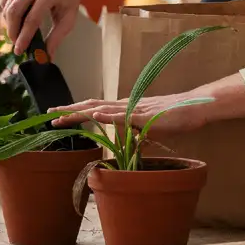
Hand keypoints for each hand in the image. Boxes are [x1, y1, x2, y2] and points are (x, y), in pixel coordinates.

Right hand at [0, 0, 116, 54]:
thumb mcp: (69, 17)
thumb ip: (57, 37)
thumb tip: (46, 57)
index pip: (32, 18)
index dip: (24, 37)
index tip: (19, 51)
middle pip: (15, 11)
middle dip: (13, 31)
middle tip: (16, 44)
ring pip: (7, 6)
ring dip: (10, 23)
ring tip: (19, 31)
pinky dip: (7, 11)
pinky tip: (17, 16)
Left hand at [48, 93, 213, 133]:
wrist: (196, 107)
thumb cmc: (176, 117)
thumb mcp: (151, 127)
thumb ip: (137, 130)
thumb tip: (126, 138)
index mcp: (127, 108)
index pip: (97, 108)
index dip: (76, 110)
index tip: (58, 114)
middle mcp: (127, 105)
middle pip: (93, 106)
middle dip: (70, 110)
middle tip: (49, 114)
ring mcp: (136, 109)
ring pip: (103, 109)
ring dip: (81, 112)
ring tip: (63, 114)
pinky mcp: (147, 116)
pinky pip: (125, 116)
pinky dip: (109, 115)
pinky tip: (95, 116)